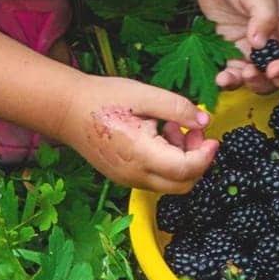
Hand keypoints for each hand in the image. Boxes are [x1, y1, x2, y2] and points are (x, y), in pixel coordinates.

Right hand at [64, 75, 218, 191]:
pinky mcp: (123, 177)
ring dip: (182, 160)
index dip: (206, 155)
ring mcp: (128, 179)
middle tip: (194, 132)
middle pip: (183, 185)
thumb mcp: (144, 94)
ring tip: (173, 127)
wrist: (67, 109)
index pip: (186, 170)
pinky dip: (166, 162)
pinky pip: (154, 178)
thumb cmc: (103, 98)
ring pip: (170, 183)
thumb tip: (204, 121)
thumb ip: (177, 109)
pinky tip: (158, 136)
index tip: (211, 136)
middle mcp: (135, 175)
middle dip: (197, 160)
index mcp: (142, 155)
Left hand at [197, 0, 278, 93]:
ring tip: (236, 77)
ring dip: (252, 84)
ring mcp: (254, 46)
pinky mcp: (233, 48)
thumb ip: (263, 16)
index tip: (273, 70)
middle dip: (274, 82)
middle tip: (255, 76)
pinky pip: (235, 71)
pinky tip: (221, 78)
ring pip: (261, 77)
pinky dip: (230, 80)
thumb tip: (259, 44)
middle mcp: (275, 39)